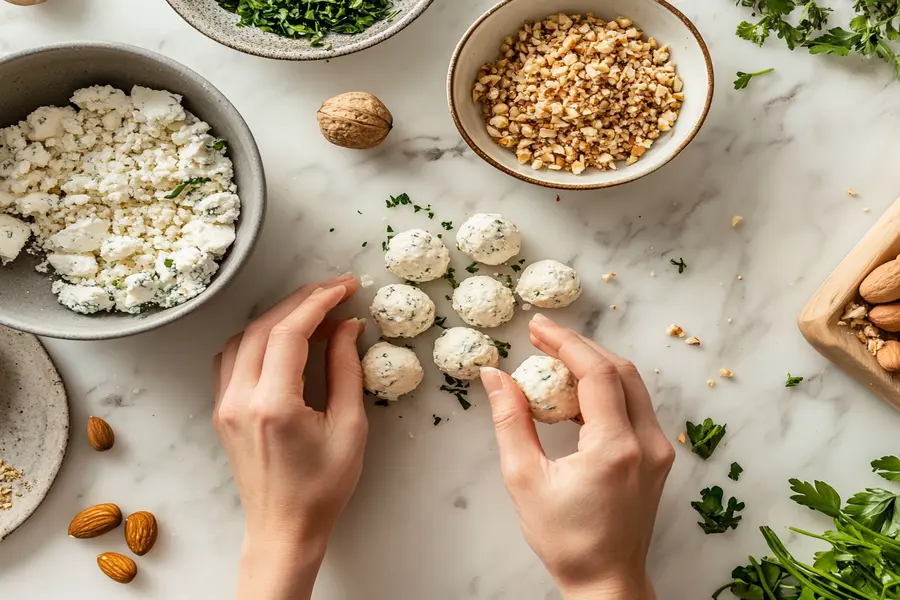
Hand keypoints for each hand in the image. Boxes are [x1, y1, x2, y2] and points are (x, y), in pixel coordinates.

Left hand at [213, 273, 367, 599]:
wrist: (284, 528)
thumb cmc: (323, 488)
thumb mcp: (349, 427)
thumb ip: (346, 370)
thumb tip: (347, 326)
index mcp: (273, 404)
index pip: (290, 332)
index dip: (319, 301)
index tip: (346, 287)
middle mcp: (240, 399)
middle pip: (264, 327)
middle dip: (302, 301)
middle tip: (336, 290)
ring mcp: (225, 404)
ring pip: (243, 337)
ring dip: (278, 316)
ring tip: (314, 311)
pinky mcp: (222, 410)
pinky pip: (233, 357)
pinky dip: (258, 337)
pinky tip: (284, 338)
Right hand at [480, 313, 674, 599]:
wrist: (606, 579)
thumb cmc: (565, 539)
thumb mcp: (524, 479)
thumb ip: (510, 420)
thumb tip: (495, 376)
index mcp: (616, 448)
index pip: (596, 373)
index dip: (566, 342)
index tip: (537, 326)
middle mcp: (647, 443)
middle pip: (619, 370)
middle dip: (580, 346)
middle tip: (542, 335)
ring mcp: (658, 449)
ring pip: (631, 384)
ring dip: (594, 364)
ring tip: (554, 357)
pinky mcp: (657, 456)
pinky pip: (634, 405)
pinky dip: (605, 388)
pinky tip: (574, 391)